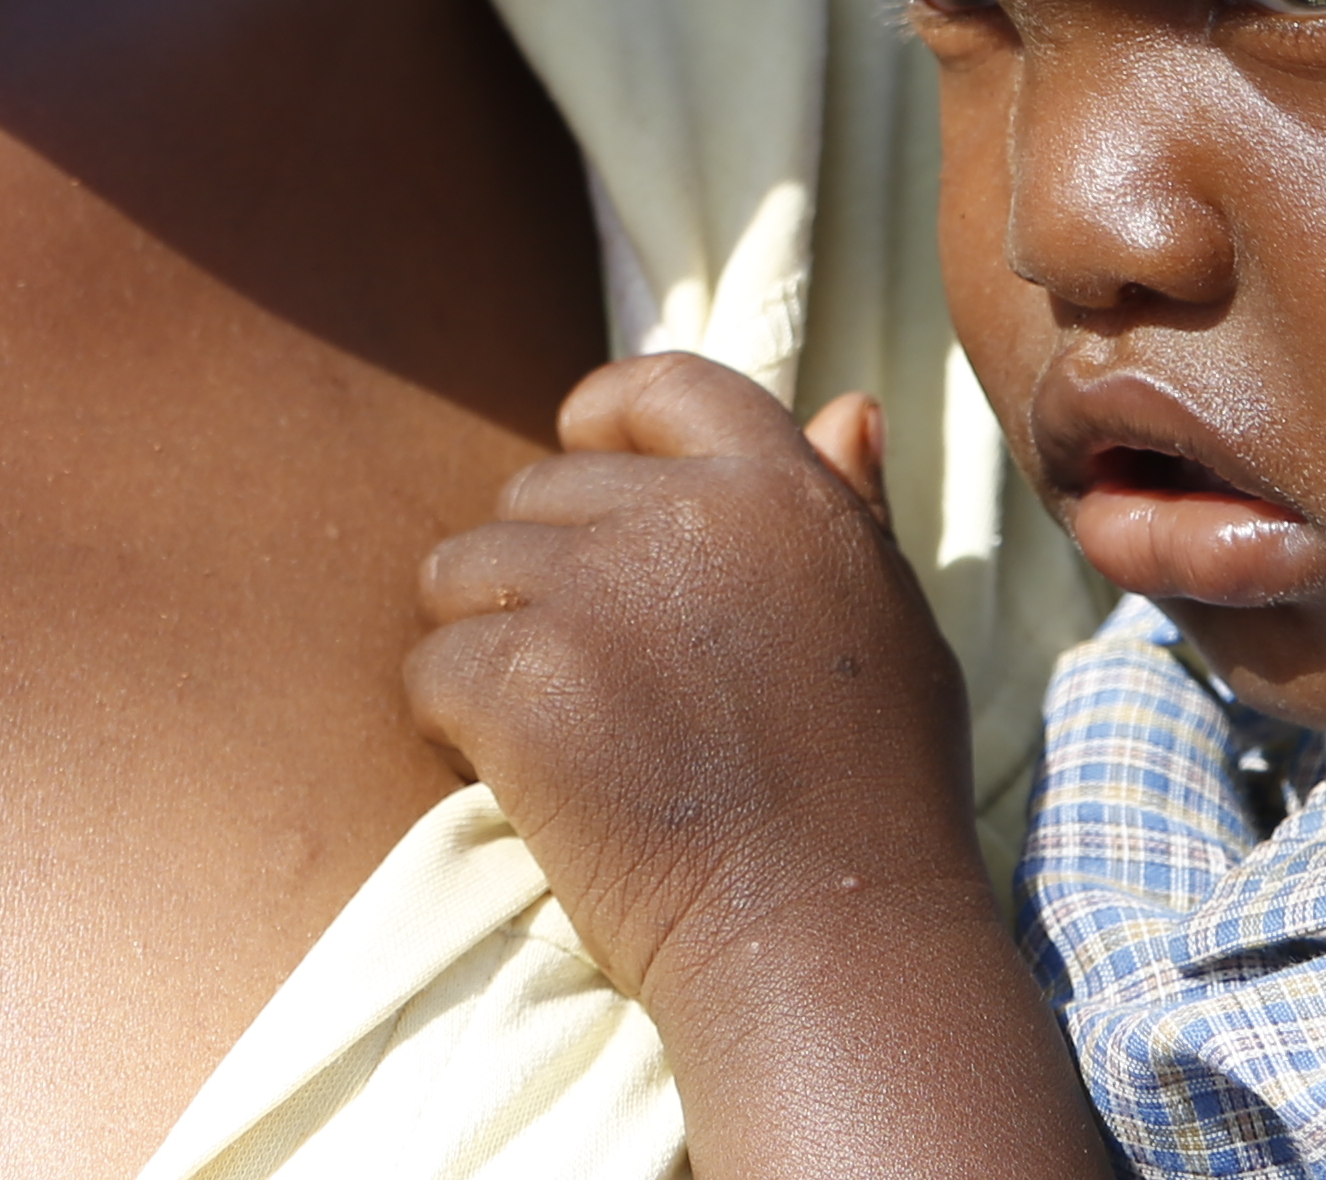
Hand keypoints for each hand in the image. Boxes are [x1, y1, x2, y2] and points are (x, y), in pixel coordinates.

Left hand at [410, 360, 1110, 1176]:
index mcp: (782, 490)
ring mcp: (595, 594)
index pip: (664, 384)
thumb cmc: (874, 802)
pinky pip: (430, 669)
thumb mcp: (895, 626)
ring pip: (463, 569)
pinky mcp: (521, 681)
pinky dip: (448, 724)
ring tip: (545, 727)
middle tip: (587, 675)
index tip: (584, 460)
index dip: (606, 417)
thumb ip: (852, 509)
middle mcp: (684, 518)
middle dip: (539, 569)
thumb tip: (850, 406)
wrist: (827, 942)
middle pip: (540, 488)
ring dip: (481, 639)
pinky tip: (507, 776)